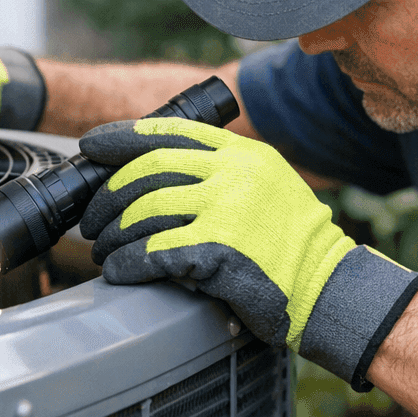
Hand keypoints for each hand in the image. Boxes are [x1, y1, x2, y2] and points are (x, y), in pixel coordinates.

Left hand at [78, 117, 417, 389]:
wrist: (326, 285)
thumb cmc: (291, 241)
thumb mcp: (266, 183)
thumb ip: (222, 170)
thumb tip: (155, 172)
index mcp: (241, 154)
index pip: (170, 132)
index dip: (122, 137)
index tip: (91, 146)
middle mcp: (233, 175)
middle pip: (149, 172)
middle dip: (108, 196)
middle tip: (92, 221)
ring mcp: (226, 212)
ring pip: (145, 213)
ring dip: (113, 235)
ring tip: (103, 251)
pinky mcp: (219, 253)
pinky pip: (154, 253)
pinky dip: (127, 263)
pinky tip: (119, 271)